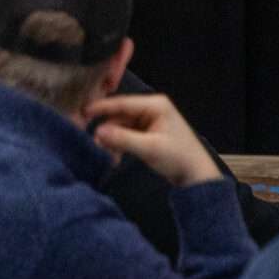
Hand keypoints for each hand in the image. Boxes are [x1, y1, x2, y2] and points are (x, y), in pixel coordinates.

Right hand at [86, 91, 220, 186]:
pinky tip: (113, 156)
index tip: (82, 112)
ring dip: (113, 139)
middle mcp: (151, 108)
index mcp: (155, 105)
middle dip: (107, 129)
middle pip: (120, 115)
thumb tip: (97, 132)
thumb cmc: (177, 158)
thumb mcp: (149, 148)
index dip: (101, 107)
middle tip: (93, 143)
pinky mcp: (148, 133)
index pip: (122, 103)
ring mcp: (150, 121)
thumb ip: (122, 139)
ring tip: (104, 154)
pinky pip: (127, 134)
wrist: (196, 176)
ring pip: (122, 126)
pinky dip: (119, 144)